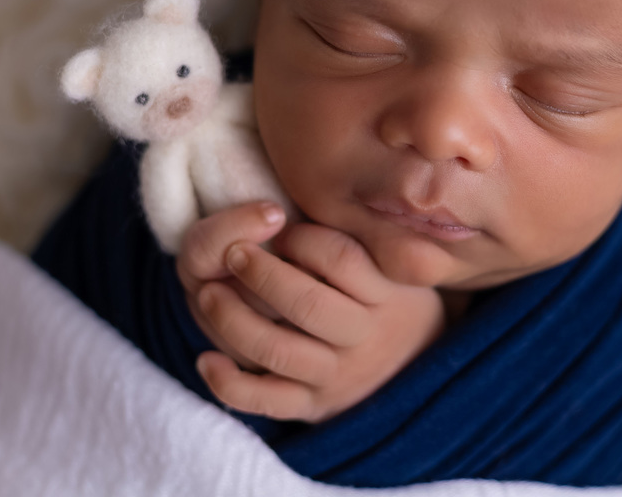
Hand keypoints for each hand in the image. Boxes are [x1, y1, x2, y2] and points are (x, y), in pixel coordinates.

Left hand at [178, 217, 444, 422]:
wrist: (415, 367)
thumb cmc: (390, 299)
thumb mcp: (393, 264)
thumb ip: (356, 237)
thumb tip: (288, 213)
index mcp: (387, 295)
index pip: (340, 259)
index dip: (301, 238)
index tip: (280, 225)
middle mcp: (362, 338)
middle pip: (307, 304)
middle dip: (261, 273)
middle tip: (235, 253)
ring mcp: (334, 377)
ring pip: (277, 351)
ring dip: (234, 318)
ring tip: (209, 292)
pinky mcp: (308, 408)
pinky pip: (264, 402)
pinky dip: (229, 384)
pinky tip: (206, 359)